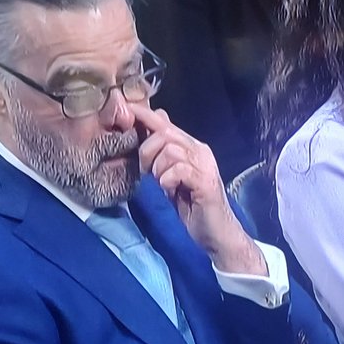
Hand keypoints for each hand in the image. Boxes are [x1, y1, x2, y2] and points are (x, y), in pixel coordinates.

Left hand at [131, 103, 265, 275]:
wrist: (217, 232)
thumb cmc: (193, 205)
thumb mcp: (171, 177)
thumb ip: (163, 155)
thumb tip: (150, 130)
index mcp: (192, 147)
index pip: (165, 122)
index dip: (144, 116)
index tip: (126, 111)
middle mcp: (201, 151)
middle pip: (165, 132)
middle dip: (147, 150)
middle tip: (146, 171)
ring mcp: (205, 165)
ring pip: (170, 150)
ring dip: (158, 168)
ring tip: (162, 183)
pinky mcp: (205, 181)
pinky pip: (178, 169)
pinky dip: (167, 180)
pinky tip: (170, 190)